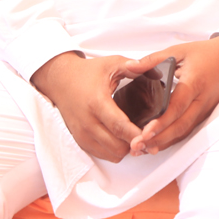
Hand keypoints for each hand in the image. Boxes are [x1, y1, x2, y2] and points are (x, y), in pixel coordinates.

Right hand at [30, 52, 147, 161]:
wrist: (60, 80)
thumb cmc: (87, 72)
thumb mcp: (112, 64)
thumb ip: (136, 67)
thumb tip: (158, 72)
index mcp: (97, 102)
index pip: (119, 126)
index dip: (137, 135)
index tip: (151, 136)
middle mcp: (87, 122)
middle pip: (116, 146)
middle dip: (134, 143)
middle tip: (147, 135)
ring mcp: (82, 133)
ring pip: (110, 154)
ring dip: (125, 149)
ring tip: (135, 136)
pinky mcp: (80, 140)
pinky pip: (101, 155)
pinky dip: (114, 151)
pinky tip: (121, 139)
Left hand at [131, 35, 218, 154]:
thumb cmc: (205, 53)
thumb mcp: (179, 51)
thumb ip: (153, 60)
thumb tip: (130, 66)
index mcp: (194, 83)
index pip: (177, 107)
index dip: (161, 122)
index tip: (144, 133)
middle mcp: (201, 101)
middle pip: (180, 126)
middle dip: (159, 139)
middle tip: (137, 146)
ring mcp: (204, 110)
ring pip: (184, 132)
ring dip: (163, 143)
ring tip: (142, 150)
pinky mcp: (204, 114)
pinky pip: (187, 131)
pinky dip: (172, 139)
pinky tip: (156, 145)